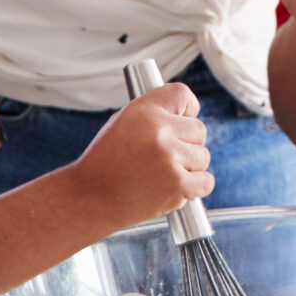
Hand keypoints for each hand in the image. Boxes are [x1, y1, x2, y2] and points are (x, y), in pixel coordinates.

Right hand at [67, 82, 210, 227]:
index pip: (183, 95)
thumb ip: (155, 115)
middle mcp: (159, 131)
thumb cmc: (105, 162)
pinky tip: (173, 187)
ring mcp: (169, 158)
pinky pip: (206, 181)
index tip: (182, 120)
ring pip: (203, 157)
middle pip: (199, 130)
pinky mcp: (177, 185)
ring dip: (189, 167)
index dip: (186, 109)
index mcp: (144, 111)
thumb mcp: (123, 123)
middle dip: (186, 144)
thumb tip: (186, 112)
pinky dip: (194, 187)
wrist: (89, 199)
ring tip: (160, 175)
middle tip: (163, 157)